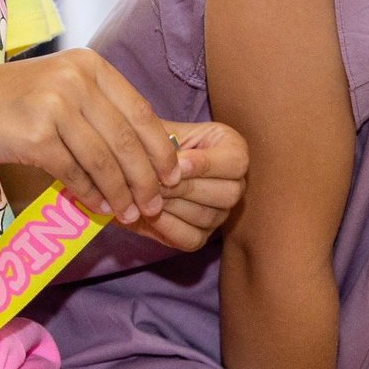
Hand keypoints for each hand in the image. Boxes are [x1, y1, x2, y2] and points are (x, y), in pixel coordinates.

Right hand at [0, 48, 184, 225]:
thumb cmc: (1, 104)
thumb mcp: (55, 90)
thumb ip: (97, 110)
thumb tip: (149, 154)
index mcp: (86, 63)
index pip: (140, 111)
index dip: (161, 150)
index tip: (173, 177)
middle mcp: (73, 77)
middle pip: (127, 139)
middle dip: (146, 179)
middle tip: (154, 205)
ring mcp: (53, 104)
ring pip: (105, 160)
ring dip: (121, 193)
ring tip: (129, 213)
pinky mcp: (34, 135)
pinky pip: (75, 173)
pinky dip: (91, 194)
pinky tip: (97, 206)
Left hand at [117, 119, 247, 251]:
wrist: (132, 166)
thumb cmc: (150, 141)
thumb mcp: (158, 130)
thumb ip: (163, 138)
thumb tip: (164, 159)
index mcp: (232, 150)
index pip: (236, 161)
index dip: (206, 164)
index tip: (177, 163)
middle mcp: (234, 185)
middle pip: (227, 193)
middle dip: (184, 186)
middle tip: (153, 181)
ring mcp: (220, 214)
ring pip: (207, 215)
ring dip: (172, 205)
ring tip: (144, 194)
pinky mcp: (201, 236)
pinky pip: (190, 238)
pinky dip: (165, 226)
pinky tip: (146, 212)